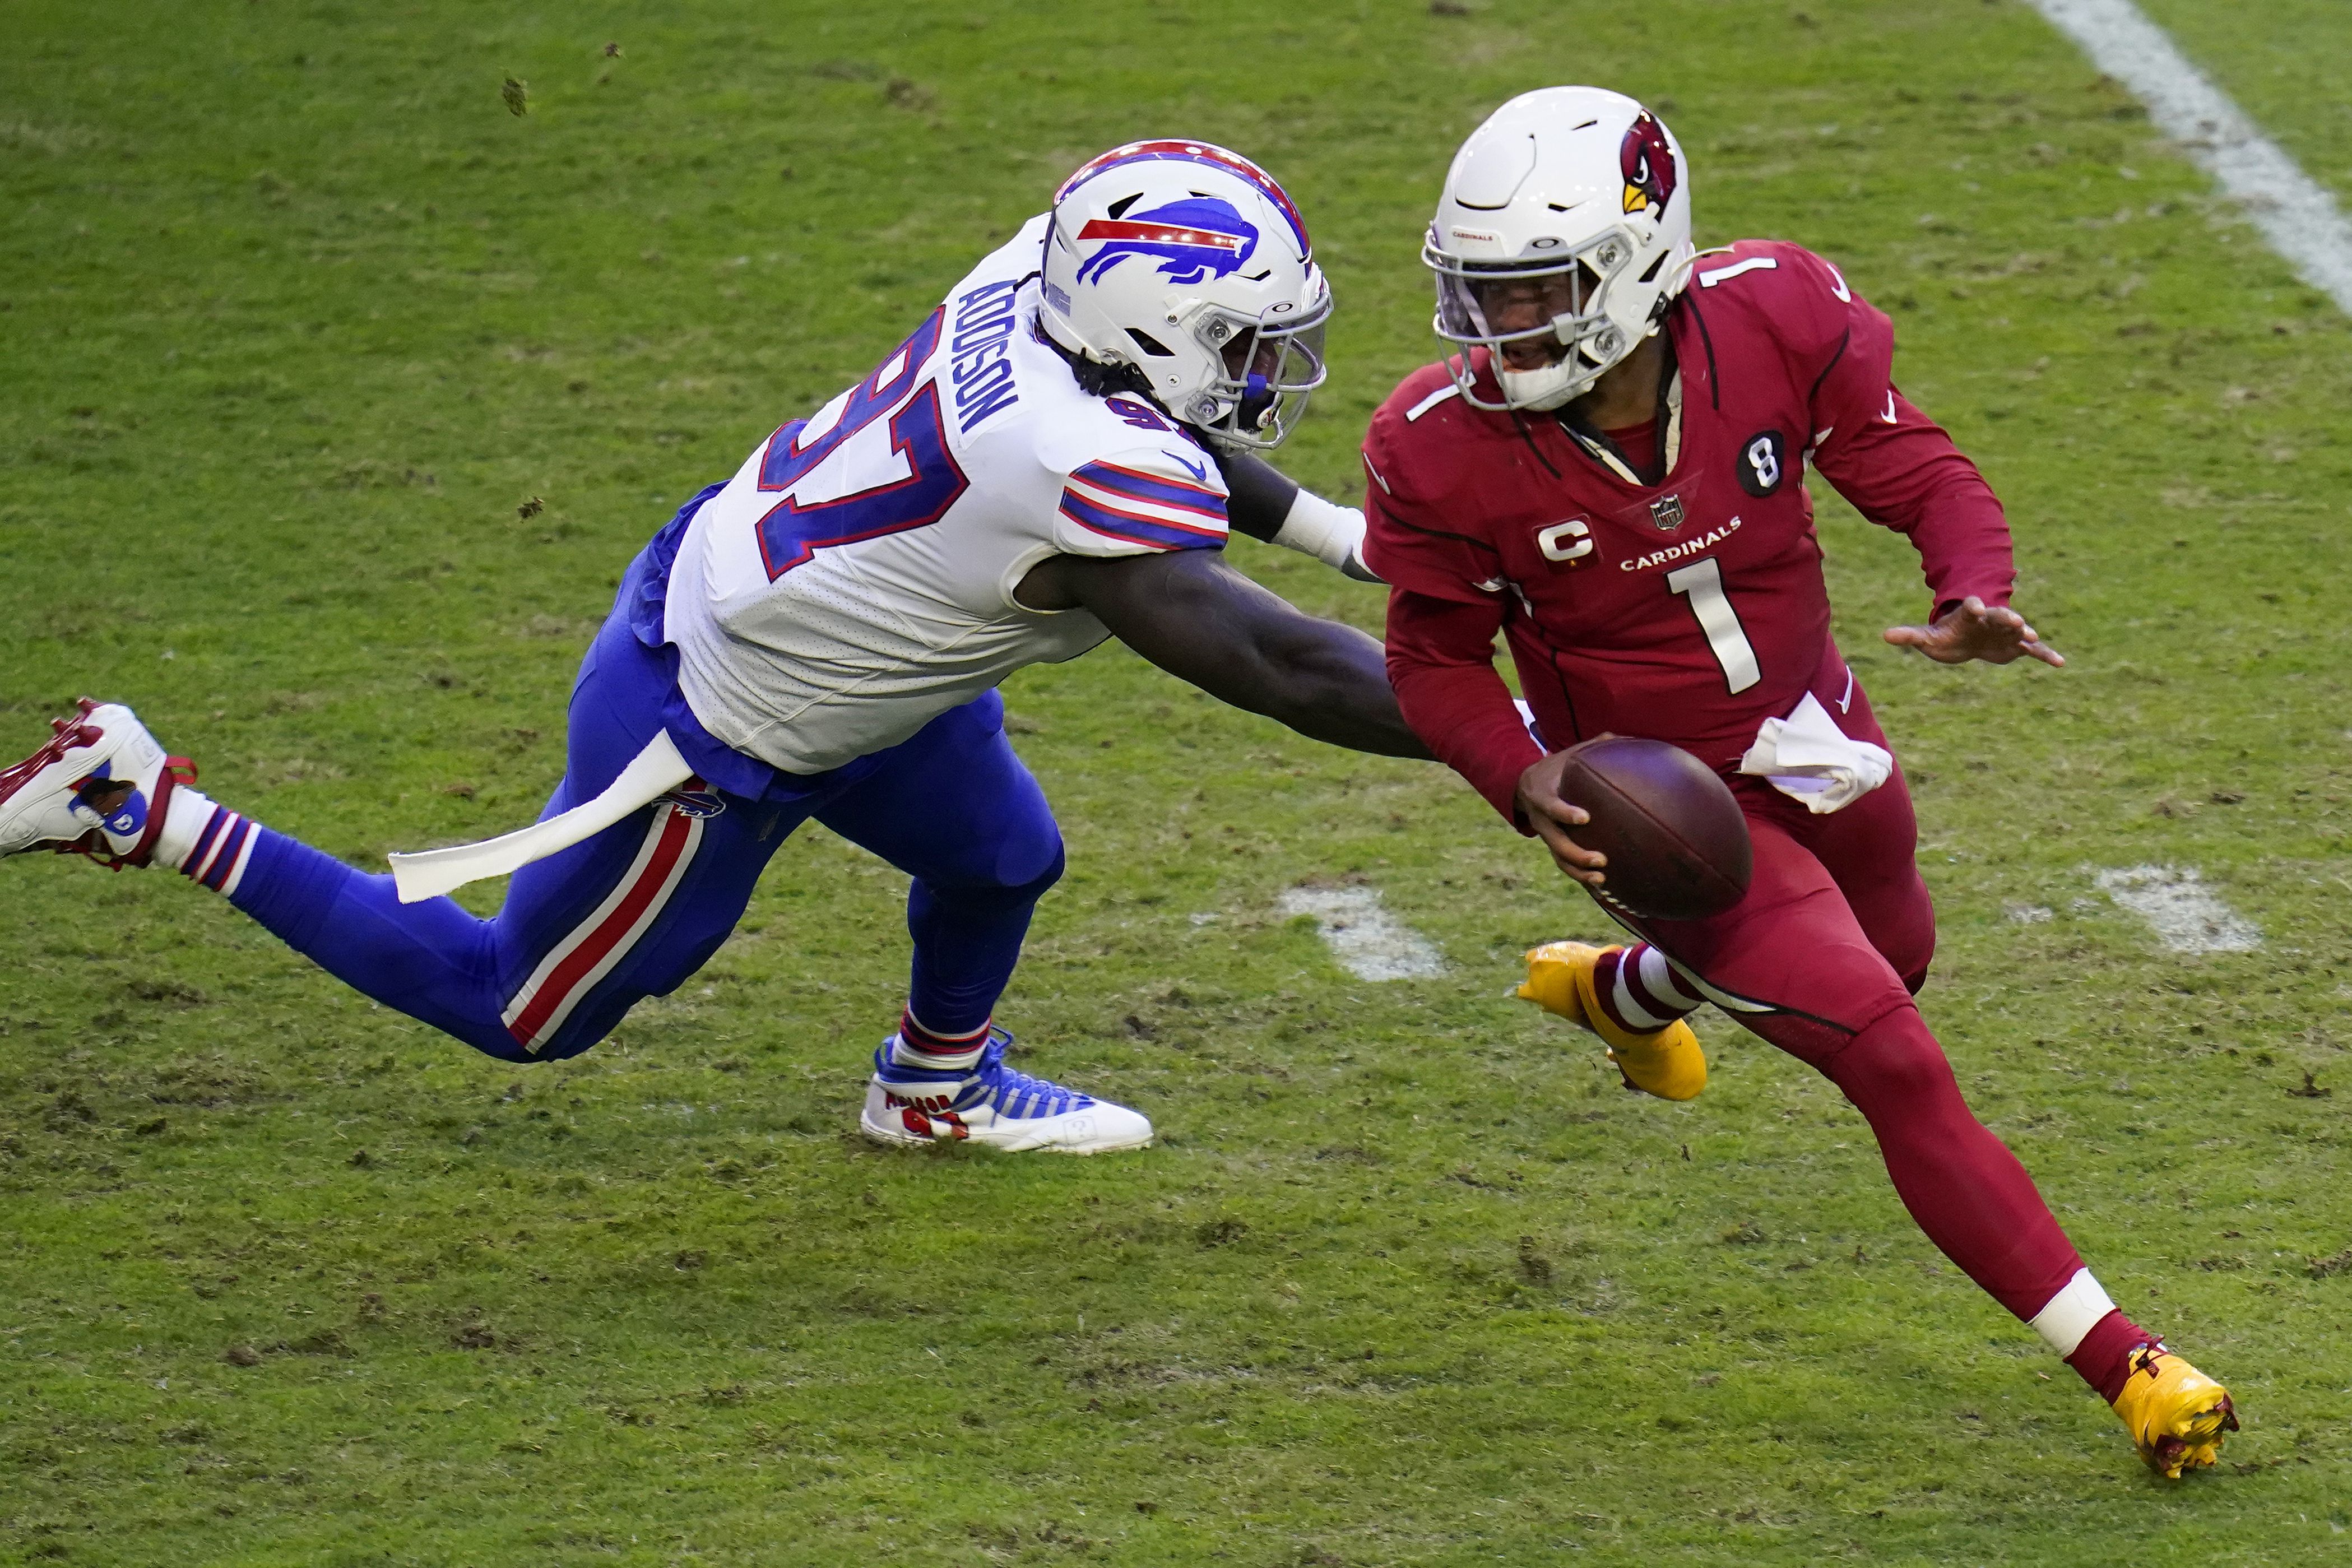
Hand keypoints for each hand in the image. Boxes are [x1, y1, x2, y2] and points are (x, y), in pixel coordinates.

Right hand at [1514, 750, 1606, 886]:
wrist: (1524, 785)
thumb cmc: (1556, 767)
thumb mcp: (1569, 754)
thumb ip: (1595, 746)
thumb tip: (1628, 738)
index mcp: (1543, 796)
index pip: (1552, 806)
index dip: (1565, 813)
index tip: (1585, 817)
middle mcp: (1542, 821)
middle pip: (1556, 842)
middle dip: (1577, 853)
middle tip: (1601, 860)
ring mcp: (1547, 836)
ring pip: (1559, 860)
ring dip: (1579, 872)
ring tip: (1602, 879)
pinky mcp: (1554, 846)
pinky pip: (1565, 866)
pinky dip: (1581, 878)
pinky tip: (1603, 887)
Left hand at [1883, 595, 2063, 667]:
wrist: (1966, 639)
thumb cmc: (1946, 634)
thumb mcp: (1927, 636)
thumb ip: (1909, 635)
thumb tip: (1884, 635)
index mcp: (1969, 614)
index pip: (1971, 606)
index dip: (1974, 606)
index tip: (1977, 606)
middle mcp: (1991, 619)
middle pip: (2000, 615)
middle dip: (2007, 617)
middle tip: (2015, 620)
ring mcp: (2006, 632)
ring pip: (2018, 631)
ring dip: (2025, 633)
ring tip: (2032, 637)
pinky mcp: (2017, 646)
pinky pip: (2034, 650)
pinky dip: (2046, 655)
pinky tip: (2060, 663)